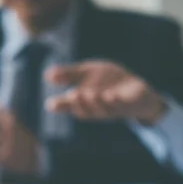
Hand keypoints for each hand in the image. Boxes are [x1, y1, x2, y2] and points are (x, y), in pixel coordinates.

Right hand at [45, 61, 165, 124]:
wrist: (135, 88)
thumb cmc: (109, 82)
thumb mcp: (88, 72)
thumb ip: (70, 74)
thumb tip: (47, 74)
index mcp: (84, 102)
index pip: (69, 106)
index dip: (61, 106)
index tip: (51, 104)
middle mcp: (97, 108)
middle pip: (85, 110)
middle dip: (79, 104)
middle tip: (73, 95)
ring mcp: (113, 108)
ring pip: (103, 110)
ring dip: (96, 103)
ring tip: (91, 94)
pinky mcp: (129, 106)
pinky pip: (122, 106)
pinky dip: (116, 102)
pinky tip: (111, 95)